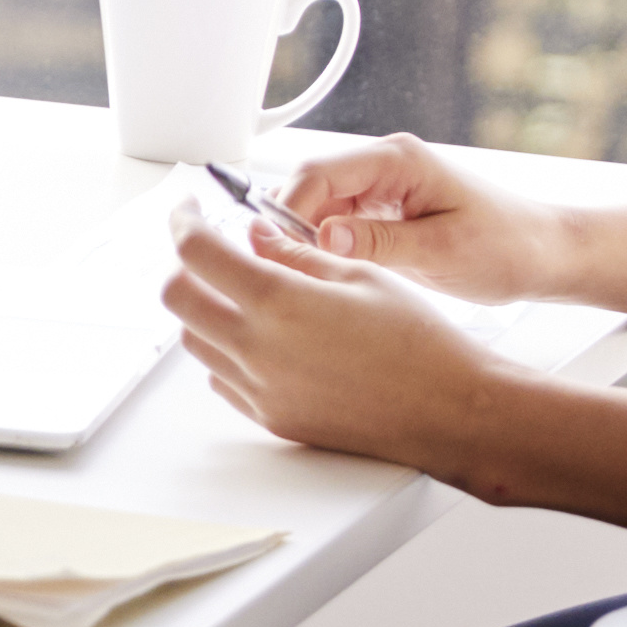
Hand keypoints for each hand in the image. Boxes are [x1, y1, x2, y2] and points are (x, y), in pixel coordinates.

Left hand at [164, 206, 505, 469]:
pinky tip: (260, 335)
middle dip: (183, 263)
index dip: (184, 221)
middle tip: (207, 246)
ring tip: (240, 289)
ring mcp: (260, 390)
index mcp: (278, 303)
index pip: (196, 252)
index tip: (189, 209)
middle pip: (177, 297)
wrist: (449, 412)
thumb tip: (255, 236)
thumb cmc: (418, 341)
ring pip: (194, 341)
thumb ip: (296, 253)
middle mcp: (257, 350)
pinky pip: (223, 377)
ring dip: (203, 307)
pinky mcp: (271, 417)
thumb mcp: (360, 275)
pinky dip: (225, 349)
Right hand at [270, 135, 581, 305]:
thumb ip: (381, 243)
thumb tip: (324, 238)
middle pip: (310, 188)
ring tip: (302, 279)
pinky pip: (336, 227)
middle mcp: (385, 168)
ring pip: (317, 210)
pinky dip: (324, 251)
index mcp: (399, 161)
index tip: (274, 250)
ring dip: (305, 241)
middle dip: (289, 227)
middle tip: (281, 271)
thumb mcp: (443, 251)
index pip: (319, 173)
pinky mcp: (383, 216)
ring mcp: (382, 191)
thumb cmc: (508, 246)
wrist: (543, 255)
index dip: (287, 210)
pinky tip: (325, 279)